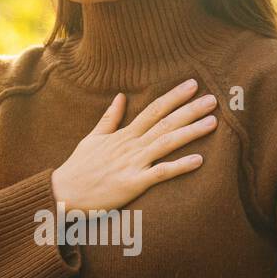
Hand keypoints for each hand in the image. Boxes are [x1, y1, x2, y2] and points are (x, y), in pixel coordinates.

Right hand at [50, 79, 218, 213]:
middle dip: (190, 109)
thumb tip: (120, 96)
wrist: (63, 193)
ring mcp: (132, 164)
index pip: (153, 110)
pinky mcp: (132, 184)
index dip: (174, 97)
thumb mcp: (92, 138)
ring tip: (213, 122)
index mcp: (123, 135)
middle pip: (165, 122)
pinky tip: (199, 160)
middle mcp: (131, 146)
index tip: (192, 84)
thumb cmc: (78, 168)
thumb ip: (109, 118)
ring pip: (166, 143)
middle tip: (213, 98)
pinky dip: (180, 166)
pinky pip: (160, 174)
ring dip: (190, 131)